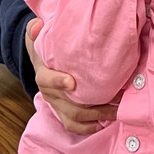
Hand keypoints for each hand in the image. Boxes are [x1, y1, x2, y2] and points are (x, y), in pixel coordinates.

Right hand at [25, 17, 118, 133]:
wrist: (43, 60)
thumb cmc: (46, 46)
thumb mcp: (39, 34)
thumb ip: (36, 29)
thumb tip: (37, 26)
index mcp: (43, 73)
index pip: (46, 80)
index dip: (58, 82)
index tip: (72, 82)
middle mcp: (49, 93)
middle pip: (67, 104)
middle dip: (93, 105)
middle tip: (116, 98)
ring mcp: (57, 105)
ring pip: (74, 117)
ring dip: (96, 116)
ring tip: (116, 111)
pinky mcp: (63, 112)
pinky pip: (73, 125)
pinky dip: (89, 127)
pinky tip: (105, 121)